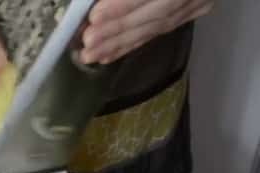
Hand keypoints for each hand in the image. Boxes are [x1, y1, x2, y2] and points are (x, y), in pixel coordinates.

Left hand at [81, 0, 213, 63]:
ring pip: (157, 25)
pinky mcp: (196, 8)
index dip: (123, 4)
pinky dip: (132, 43)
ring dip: (121, 42)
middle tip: (89, 42)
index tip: (96, 16)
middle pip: (156, 11)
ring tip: (91, 55)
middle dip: (118, 29)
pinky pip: (161, 30)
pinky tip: (109, 55)